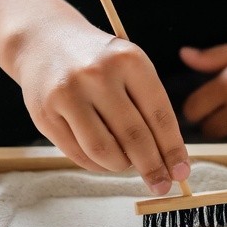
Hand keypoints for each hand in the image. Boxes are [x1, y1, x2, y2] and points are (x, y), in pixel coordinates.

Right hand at [15, 13, 189, 193]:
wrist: (45, 40)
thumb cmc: (98, 60)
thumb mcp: (129, 66)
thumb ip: (148, 107)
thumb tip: (168, 160)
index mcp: (129, 60)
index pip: (159, 115)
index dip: (173, 149)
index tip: (181, 173)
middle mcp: (98, 75)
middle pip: (134, 137)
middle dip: (152, 167)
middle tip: (162, 185)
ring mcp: (68, 94)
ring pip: (104, 151)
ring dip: (121, 166)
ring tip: (125, 163)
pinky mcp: (45, 114)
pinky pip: (78, 154)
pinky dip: (96, 164)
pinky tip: (103, 159)